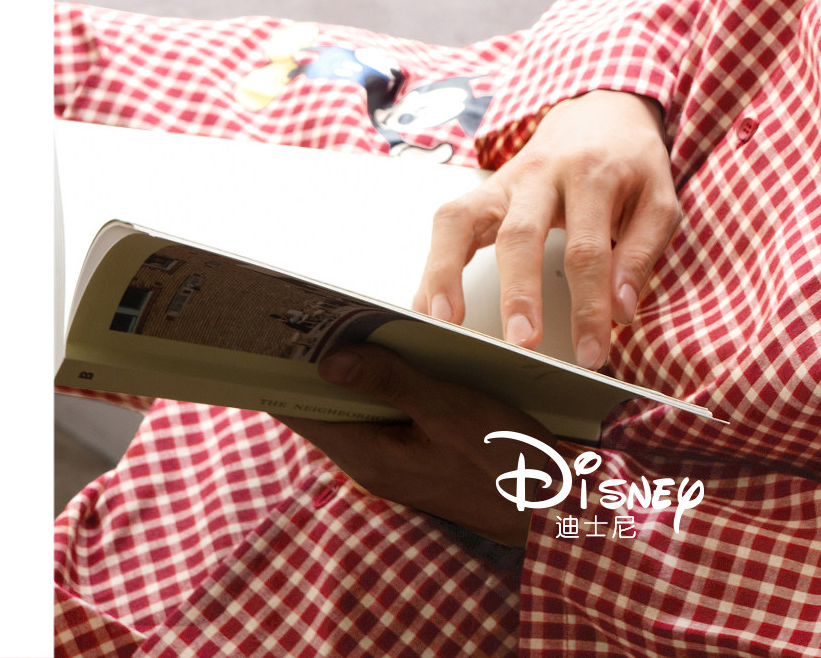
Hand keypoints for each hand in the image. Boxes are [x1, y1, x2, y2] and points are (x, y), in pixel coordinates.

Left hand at [279, 343, 558, 548]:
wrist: (548, 508)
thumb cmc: (504, 462)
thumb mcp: (449, 410)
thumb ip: (391, 382)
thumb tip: (329, 360)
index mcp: (368, 457)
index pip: (301, 412)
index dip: (283, 372)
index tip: (271, 331)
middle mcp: (371, 464)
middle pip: (324, 406)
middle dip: (317, 362)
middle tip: (313, 312)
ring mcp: (392, 461)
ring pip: (355, 407)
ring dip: (353, 369)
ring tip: (347, 322)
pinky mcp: (414, 455)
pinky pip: (382, 413)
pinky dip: (381, 383)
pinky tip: (394, 353)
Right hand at [411, 89, 678, 370]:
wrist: (600, 111)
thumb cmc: (629, 162)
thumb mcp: (658, 199)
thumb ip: (640, 253)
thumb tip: (621, 310)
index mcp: (591, 174)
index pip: (588, 250)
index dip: (589, 306)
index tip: (591, 353)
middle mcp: (540, 173)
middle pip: (520, 234)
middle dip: (518, 293)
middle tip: (522, 344)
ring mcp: (505, 180)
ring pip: (463, 220)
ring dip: (448, 273)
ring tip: (444, 324)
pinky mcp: (484, 190)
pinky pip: (448, 222)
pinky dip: (434, 266)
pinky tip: (427, 307)